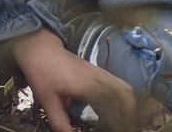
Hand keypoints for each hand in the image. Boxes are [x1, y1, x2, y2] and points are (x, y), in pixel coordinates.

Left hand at [10, 27, 137, 131]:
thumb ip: (61, 123)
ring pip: (124, 87)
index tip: (116, 131)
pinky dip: (125, 100)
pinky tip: (120, 112)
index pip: (111, 103)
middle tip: (129, 129)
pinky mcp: (99, 71)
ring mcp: (100, 72)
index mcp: (86, 84)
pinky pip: (119, 85)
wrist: (40, 48)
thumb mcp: (48, 102)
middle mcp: (97, 76)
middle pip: (125, 93)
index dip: (117, 121)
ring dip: (130, 107)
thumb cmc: (42, 73)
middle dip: (131, 115)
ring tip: (128, 124)